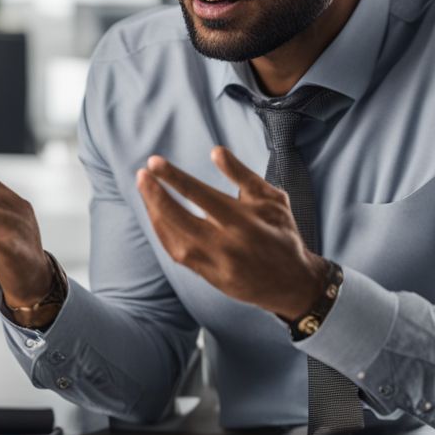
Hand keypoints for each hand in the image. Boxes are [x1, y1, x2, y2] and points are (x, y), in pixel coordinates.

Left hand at [136, 146, 329, 318]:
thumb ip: (243, 174)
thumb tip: (216, 151)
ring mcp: (216, 264)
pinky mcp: (209, 277)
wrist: (293, 283)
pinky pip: (177, 253)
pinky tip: (156, 215)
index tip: (154, 163)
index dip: (174, 178)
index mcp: (244, 221)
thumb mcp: (272, 199)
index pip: (200, 195)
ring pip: (173, 239)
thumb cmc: (282, 233)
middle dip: (155, 196)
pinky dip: (164, 233)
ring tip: (146, 190)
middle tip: (142, 175)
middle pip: (179, 219)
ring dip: (155, 214)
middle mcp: (227, 245)